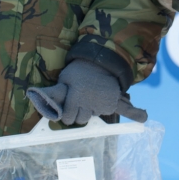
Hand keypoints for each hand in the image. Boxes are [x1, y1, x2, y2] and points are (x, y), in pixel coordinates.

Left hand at [26, 60, 146, 124]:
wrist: (96, 59)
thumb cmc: (77, 71)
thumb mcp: (63, 79)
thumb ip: (56, 93)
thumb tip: (34, 96)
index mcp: (76, 99)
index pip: (68, 118)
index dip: (66, 112)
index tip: (66, 105)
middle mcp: (90, 103)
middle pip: (81, 119)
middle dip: (79, 111)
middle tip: (79, 99)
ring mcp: (103, 103)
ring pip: (94, 116)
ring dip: (92, 109)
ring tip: (90, 95)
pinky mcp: (115, 99)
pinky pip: (127, 109)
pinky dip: (136, 114)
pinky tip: (144, 120)